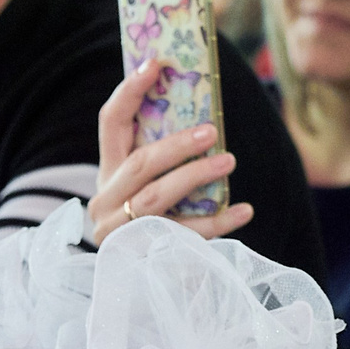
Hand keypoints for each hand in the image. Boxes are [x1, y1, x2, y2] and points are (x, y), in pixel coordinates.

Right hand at [87, 58, 254, 244]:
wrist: (136, 285)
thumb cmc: (152, 220)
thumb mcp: (148, 185)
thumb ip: (162, 155)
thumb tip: (204, 112)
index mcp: (107, 172)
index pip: (111, 122)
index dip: (130, 91)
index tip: (156, 63)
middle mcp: (105, 200)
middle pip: (139, 164)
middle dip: (177, 145)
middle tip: (212, 130)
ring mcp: (119, 232)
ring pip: (154, 198)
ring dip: (194, 177)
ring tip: (228, 161)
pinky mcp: (141, 258)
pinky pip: (182, 236)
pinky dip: (216, 223)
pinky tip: (244, 210)